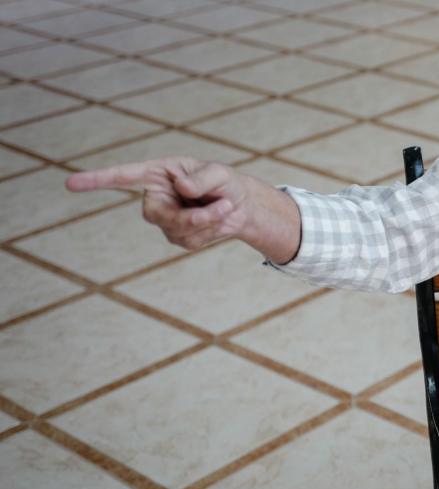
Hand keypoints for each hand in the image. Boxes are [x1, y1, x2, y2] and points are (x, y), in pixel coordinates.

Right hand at [65, 157, 300, 262]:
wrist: (242, 206)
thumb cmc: (225, 182)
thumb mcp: (219, 173)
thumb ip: (201, 178)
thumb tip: (180, 188)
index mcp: (157, 174)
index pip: (122, 177)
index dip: (97, 180)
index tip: (71, 183)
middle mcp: (155, 196)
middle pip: (155, 214)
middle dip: (192, 216)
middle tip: (223, 206)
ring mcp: (164, 219)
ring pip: (177, 229)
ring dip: (208, 221)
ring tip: (226, 207)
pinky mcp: (178, 237)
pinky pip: (190, 240)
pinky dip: (212, 231)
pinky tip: (220, 219)